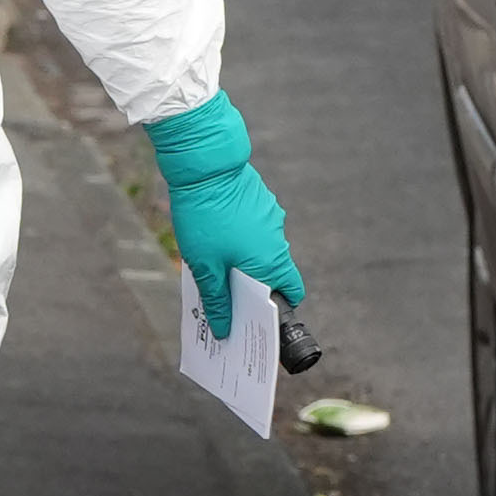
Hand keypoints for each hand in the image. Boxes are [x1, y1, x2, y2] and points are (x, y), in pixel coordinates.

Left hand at [140, 91, 302, 338]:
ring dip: (240, 262)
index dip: (277, 310)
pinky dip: (237, 240)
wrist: (205, 165)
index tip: (257, 322)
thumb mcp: (204, 266)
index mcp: (272, 261)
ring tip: (211, 269)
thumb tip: (223, 329)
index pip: (291, 293)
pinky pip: (251, 230)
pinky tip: (212, 240)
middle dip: (249, 289)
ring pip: (259, 250)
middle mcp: (277, 240)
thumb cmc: (206, 218)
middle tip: (224, 302)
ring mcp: (270, 219)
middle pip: (271, 274)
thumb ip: (216, 299)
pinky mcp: (258, 202)